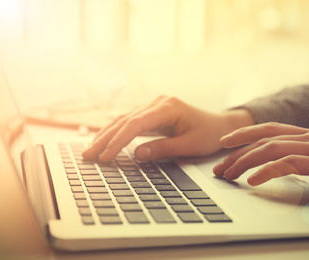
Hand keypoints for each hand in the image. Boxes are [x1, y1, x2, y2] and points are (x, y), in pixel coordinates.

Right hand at [82, 96, 253, 161]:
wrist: (220, 125)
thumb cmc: (209, 134)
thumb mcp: (189, 145)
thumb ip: (163, 149)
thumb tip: (135, 154)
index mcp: (168, 107)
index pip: (135, 124)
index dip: (118, 141)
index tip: (106, 157)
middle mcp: (158, 103)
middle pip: (125, 120)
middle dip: (105, 139)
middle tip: (88, 156)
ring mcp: (154, 106)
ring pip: (124, 120)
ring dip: (107, 135)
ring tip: (90, 150)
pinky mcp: (153, 113)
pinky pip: (130, 121)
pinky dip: (116, 132)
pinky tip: (104, 140)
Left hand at [213, 122, 308, 204]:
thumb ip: (308, 157)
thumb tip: (284, 164)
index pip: (270, 129)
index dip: (245, 133)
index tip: (225, 143)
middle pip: (265, 138)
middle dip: (237, 152)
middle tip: (219, 168)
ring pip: (273, 148)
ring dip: (246, 162)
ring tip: (229, 175)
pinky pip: (291, 164)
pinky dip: (269, 171)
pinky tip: (255, 181)